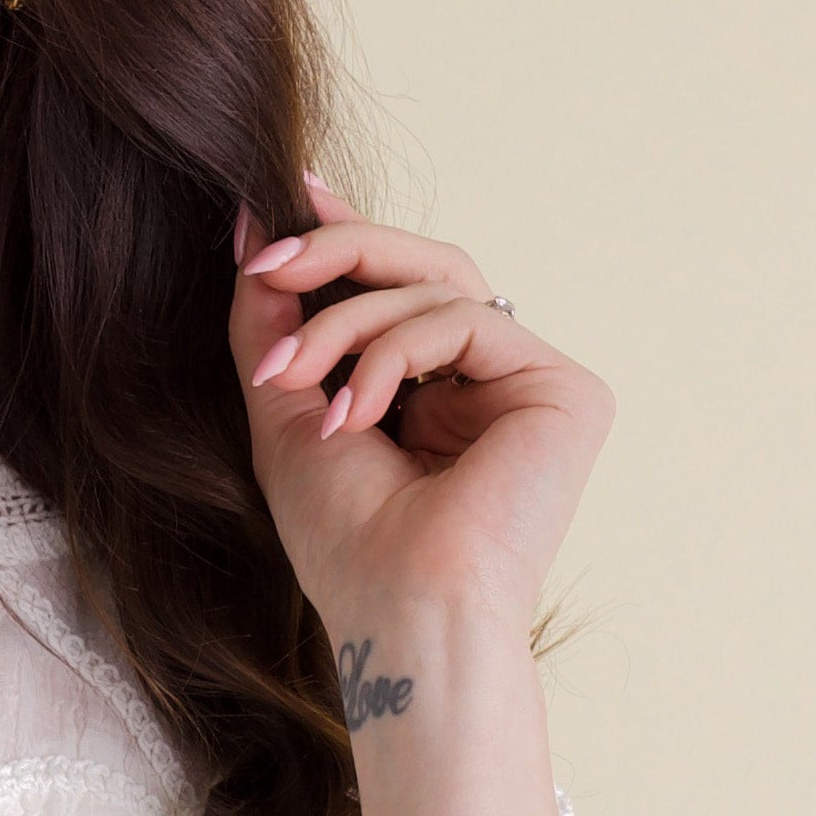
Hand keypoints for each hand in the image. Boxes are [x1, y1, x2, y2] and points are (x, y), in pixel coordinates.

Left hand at [230, 180, 613, 649]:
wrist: (402, 617)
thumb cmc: (346, 545)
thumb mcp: (287, 412)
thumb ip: (273, 323)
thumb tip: (249, 225)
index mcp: (440, 390)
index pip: (402, 287)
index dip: (348, 235)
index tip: (286, 198)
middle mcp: (494, 381)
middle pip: (424, 267)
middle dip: (337, 256)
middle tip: (268, 262)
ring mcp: (533, 383)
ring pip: (437, 286)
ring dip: (346, 323)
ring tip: (293, 382)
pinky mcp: (566, 390)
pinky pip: (466, 319)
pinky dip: (393, 354)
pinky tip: (355, 414)